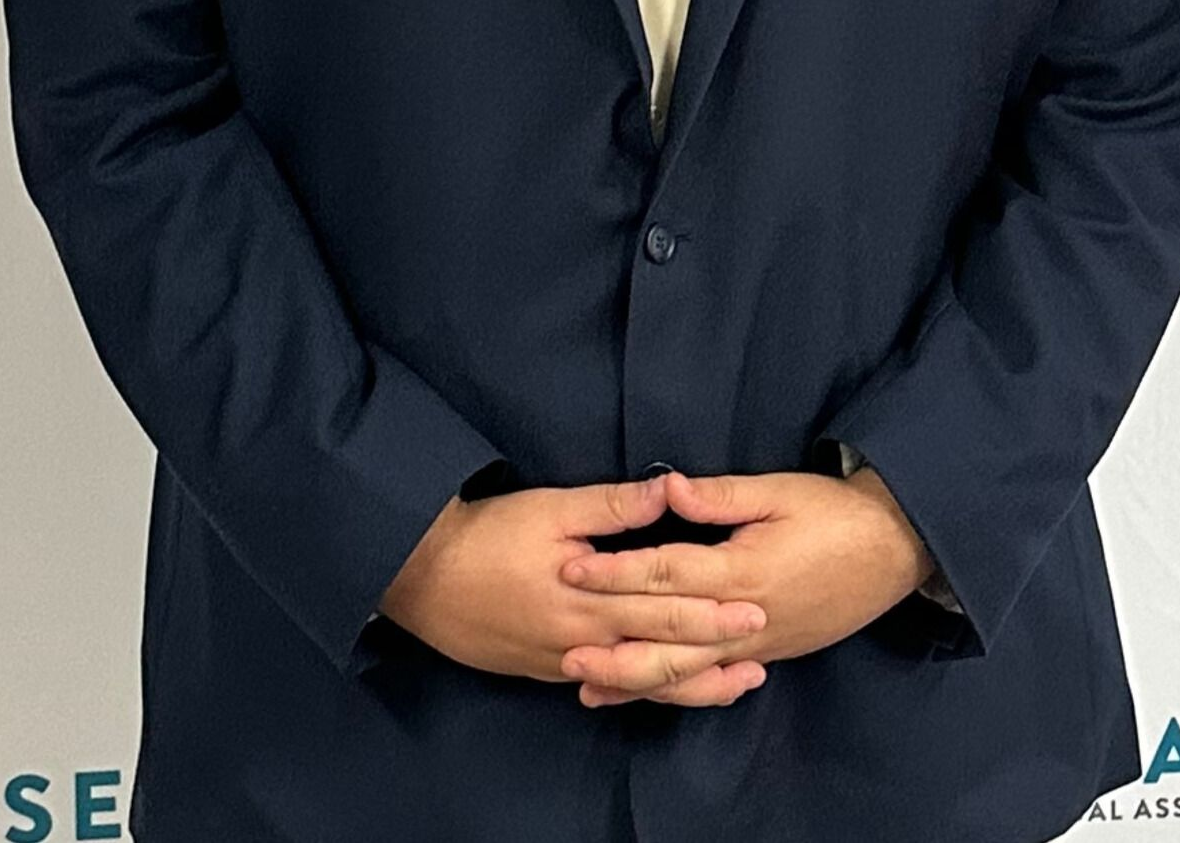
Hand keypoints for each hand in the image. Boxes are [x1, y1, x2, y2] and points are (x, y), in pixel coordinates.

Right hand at [377, 475, 770, 701]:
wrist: (419, 578)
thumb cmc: (486, 535)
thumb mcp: (549, 508)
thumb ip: (611, 505)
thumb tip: (668, 488)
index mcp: (588, 601)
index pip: (663, 609)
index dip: (712, 611)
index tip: (755, 606)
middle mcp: (583, 643)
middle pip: (660, 654)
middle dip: (713, 651)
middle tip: (760, 644)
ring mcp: (565, 664)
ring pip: (638, 682)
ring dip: (688, 682)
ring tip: (733, 681)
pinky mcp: (547, 671)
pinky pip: (608, 688)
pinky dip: (644, 690)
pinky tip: (665, 690)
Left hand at [554, 466, 934, 705]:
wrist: (893, 549)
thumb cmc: (834, 511)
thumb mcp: (777, 491)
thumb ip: (718, 495)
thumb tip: (665, 486)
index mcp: (744, 570)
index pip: (666, 573)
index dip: (617, 571)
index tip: (573, 568)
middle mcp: (748, 617)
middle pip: (670, 642)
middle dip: (615, 647)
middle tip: (564, 650)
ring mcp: (760, 643)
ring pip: (689, 673)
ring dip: (637, 682)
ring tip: (590, 687)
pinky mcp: (771, 652)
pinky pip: (714, 680)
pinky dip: (677, 689)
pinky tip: (647, 693)